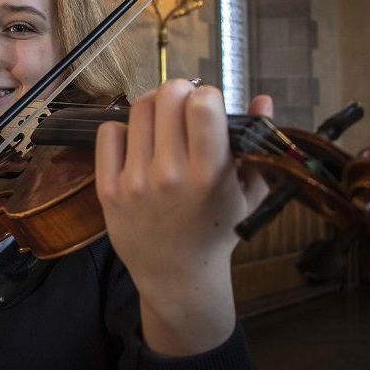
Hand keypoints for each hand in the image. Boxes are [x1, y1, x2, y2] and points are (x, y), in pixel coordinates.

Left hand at [95, 79, 271, 354]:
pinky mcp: (107, 189)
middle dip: (180, 93)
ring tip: (163, 123)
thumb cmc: (218, 230)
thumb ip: (257, 143)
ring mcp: (135, 182)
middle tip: (184, 107)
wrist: (178, 275)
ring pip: (137, 109)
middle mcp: (170, 176)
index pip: (202, 105)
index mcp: (210, 175)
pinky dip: (123, 129)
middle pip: (167, 97)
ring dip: (153, 107)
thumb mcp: (249, 192)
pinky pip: (108, 131)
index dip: (207, 96)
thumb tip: (262, 98)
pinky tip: (138, 144)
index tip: (209, 107)